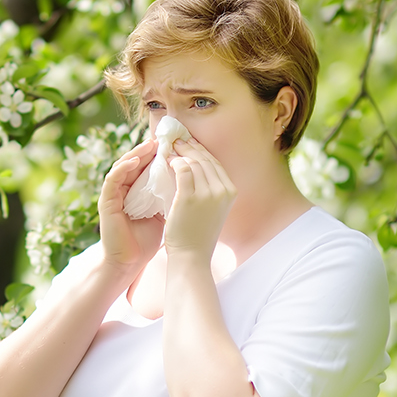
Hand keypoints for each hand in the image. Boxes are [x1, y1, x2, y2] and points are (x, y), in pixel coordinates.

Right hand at [98, 137, 165, 276]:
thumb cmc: (147, 240)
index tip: (177, 144)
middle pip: (136, 162)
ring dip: (136, 153)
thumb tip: (195, 180)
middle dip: (150, 149)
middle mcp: (125, 189)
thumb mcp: (165, 212)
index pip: (149, 166)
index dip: (161, 154)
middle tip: (165, 138)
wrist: (130, 262)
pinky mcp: (106, 201)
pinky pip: (113, 178)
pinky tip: (135, 160)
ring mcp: (114, 194)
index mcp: (139, 191)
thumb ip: (173, 196)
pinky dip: (123, 167)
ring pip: (123, 165)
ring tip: (151, 144)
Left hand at [164, 137, 235, 260]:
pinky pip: (182, 170)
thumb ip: (209, 189)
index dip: (201, 151)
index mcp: (230, 191)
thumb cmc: (198, 235)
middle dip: (190, 146)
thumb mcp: (213, 209)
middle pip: (205, 159)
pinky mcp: (190, 196)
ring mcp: (208, 193)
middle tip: (176, 140)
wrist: (192, 256)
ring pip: (193, 162)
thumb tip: (194, 168)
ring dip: (180, 152)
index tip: (190, 143)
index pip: (215, 163)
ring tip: (169, 148)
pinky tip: (166, 160)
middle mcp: (223, 190)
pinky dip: (173, 161)